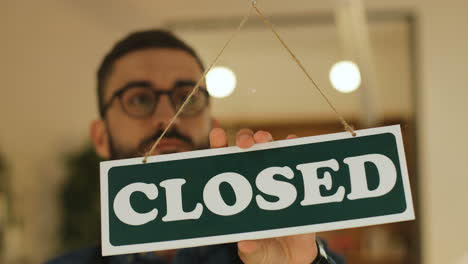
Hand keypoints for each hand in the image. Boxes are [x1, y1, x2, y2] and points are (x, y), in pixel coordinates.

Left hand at [209, 128, 317, 263]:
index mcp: (236, 195)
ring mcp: (275, 180)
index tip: (217, 135)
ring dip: (266, 139)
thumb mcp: (256, 254)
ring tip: (264, 139)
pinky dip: (294, 147)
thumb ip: (251, 249)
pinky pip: (294, 161)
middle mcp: (254, 182)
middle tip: (244, 144)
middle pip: (246, 150)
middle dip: (244, 140)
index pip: (222, 166)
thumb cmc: (265, 252)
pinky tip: (293, 141)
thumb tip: (245, 243)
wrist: (293, 260)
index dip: (217, 148)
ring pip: (269, 149)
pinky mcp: (295, 185)